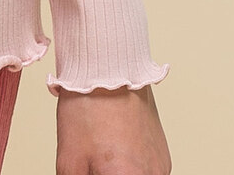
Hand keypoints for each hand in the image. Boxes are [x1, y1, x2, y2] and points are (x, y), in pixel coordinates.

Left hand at [54, 82, 170, 174]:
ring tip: (103, 156)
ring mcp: (161, 168)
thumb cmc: (87, 107)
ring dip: (120, 174)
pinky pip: (147, 174)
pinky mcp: (164, 158)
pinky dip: (132, 169)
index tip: (90, 171)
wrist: (109, 68)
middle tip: (94, 166)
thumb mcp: (69, 160)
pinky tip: (116, 152)